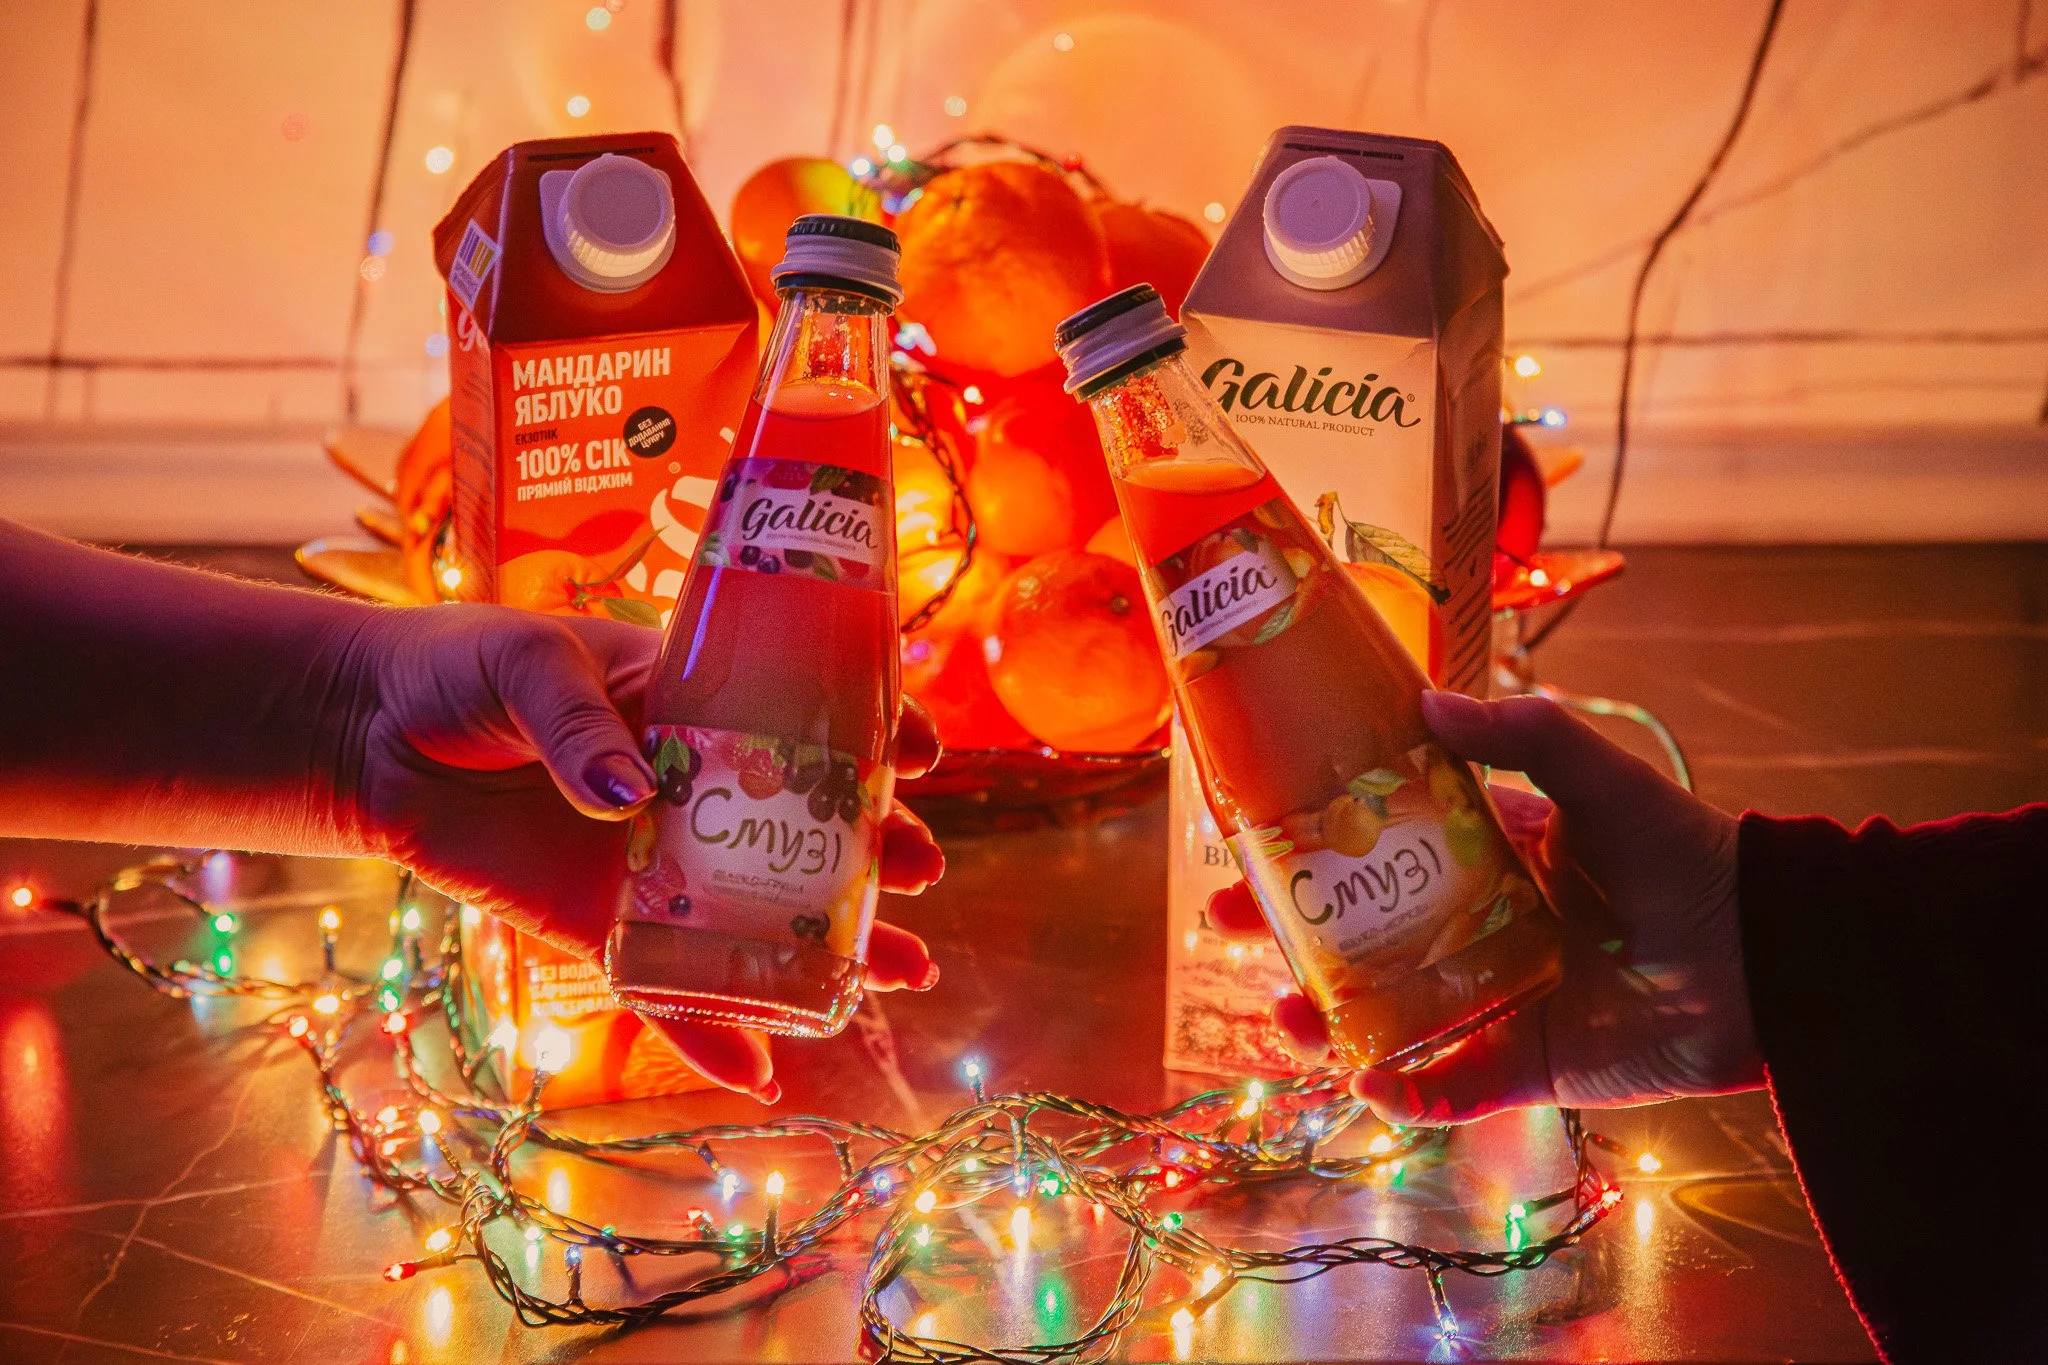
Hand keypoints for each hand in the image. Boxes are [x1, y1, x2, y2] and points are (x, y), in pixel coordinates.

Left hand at [344, 604, 944, 1100]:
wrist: (365, 735)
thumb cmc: (459, 668)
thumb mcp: (529, 664)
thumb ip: (582, 725)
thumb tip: (632, 799)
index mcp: (695, 700)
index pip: (808, 712)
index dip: (876, 730)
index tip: (920, 752)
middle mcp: (694, 785)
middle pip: (804, 825)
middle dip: (873, 850)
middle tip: (921, 869)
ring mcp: (652, 859)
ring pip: (757, 911)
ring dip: (830, 948)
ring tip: (902, 974)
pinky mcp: (597, 921)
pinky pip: (666, 982)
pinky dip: (709, 1029)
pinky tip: (763, 1069)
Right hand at [1208, 691, 1760, 1123]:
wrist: (1765, 957)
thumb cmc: (1682, 854)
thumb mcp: (1598, 776)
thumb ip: (1521, 734)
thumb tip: (1423, 703)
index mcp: (1492, 855)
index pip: (1383, 847)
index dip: (1316, 845)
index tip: (1251, 838)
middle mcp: (1482, 926)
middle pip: (1365, 933)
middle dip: (1293, 934)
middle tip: (1226, 926)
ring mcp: (1499, 997)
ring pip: (1391, 1015)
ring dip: (1328, 1019)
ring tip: (1281, 1016)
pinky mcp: (1527, 1065)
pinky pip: (1450, 1087)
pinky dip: (1404, 1095)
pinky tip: (1360, 1082)